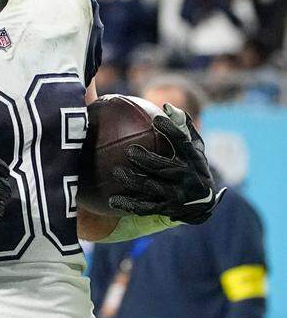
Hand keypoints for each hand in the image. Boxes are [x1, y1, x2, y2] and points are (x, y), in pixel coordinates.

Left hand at [109, 104, 224, 223]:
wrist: (205, 202)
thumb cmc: (192, 165)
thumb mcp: (194, 147)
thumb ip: (183, 127)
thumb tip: (167, 106)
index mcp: (195, 160)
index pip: (184, 143)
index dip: (172, 131)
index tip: (157, 120)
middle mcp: (190, 179)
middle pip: (168, 168)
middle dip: (149, 160)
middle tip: (129, 151)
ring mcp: (180, 197)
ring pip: (155, 188)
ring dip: (135, 181)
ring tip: (116, 172)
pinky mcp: (169, 211)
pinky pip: (148, 208)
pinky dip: (130, 204)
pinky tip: (112, 200)